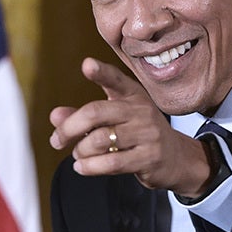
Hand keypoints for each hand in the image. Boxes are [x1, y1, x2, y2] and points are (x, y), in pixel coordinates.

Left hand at [49, 58, 213, 196]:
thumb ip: (83, 116)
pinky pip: (111, 163)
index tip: (87, 65)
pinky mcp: (149, 158)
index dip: (101, 72)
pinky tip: (82, 167)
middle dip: (69, 128)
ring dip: (80, 151)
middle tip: (56, 141)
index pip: (115, 80)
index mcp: (132, 94)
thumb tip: (55, 116)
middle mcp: (141, 110)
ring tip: (77, 155)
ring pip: (99, 140)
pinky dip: (89, 166)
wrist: (176, 158)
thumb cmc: (137, 134)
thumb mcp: (114, 119)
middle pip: (95, 113)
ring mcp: (148, 134)